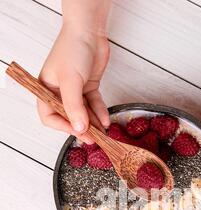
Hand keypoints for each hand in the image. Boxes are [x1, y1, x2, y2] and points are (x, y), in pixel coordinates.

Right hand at [38, 24, 109, 142]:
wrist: (89, 31)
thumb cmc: (72, 49)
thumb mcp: (71, 81)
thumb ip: (74, 107)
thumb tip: (79, 129)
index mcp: (46, 90)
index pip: (50, 116)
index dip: (63, 127)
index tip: (77, 132)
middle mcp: (59, 92)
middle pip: (69, 117)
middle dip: (81, 128)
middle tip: (92, 139)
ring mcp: (75, 90)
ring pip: (84, 112)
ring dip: (93, 122)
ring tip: (102, 132)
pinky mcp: (88, 87)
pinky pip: (94, 104)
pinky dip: (100, 112)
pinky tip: (106, 120)